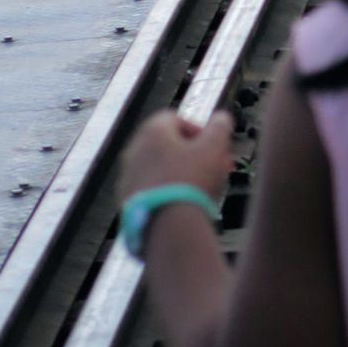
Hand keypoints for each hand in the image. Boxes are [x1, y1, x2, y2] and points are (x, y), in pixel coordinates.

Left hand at [118, 110, 233, 204]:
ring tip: (199, 188)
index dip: (198, 131)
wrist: (169, 228)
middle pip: (166, 145)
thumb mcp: (214, 147)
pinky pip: (149, 190)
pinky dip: (164, 193)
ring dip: (177, 173)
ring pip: (157, 169)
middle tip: (211, 167)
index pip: (176, 119)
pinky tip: (181, 204)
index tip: (212, 146)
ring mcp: (127, 178)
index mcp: (152, 131)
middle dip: (191, 154)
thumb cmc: (190, 183)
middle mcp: (134, 150)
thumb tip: (221, 118)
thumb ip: (219, 126)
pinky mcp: (126, 202)